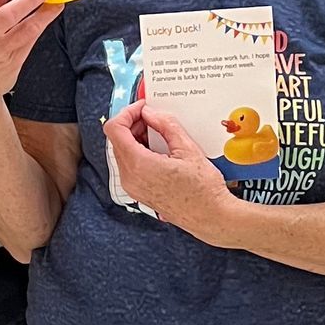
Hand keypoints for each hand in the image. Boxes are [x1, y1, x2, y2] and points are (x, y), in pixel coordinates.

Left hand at [104, 102, 241, 244]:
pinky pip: (129, 165)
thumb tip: (150, 113)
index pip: (115, 129)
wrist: (209, 216)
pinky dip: (138, 151)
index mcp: (138, 165)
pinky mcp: (138, 191)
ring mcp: (132, 187)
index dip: (127, 112)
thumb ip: (166, 125)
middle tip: (153, 117)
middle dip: (132, 124)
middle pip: (116, 139)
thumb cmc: (203, 189)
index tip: (142, 108)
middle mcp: (129, 178)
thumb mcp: (187, 149)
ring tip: (158, 132)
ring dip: (135, 137)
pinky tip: (158, 148)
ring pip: (122, 152)